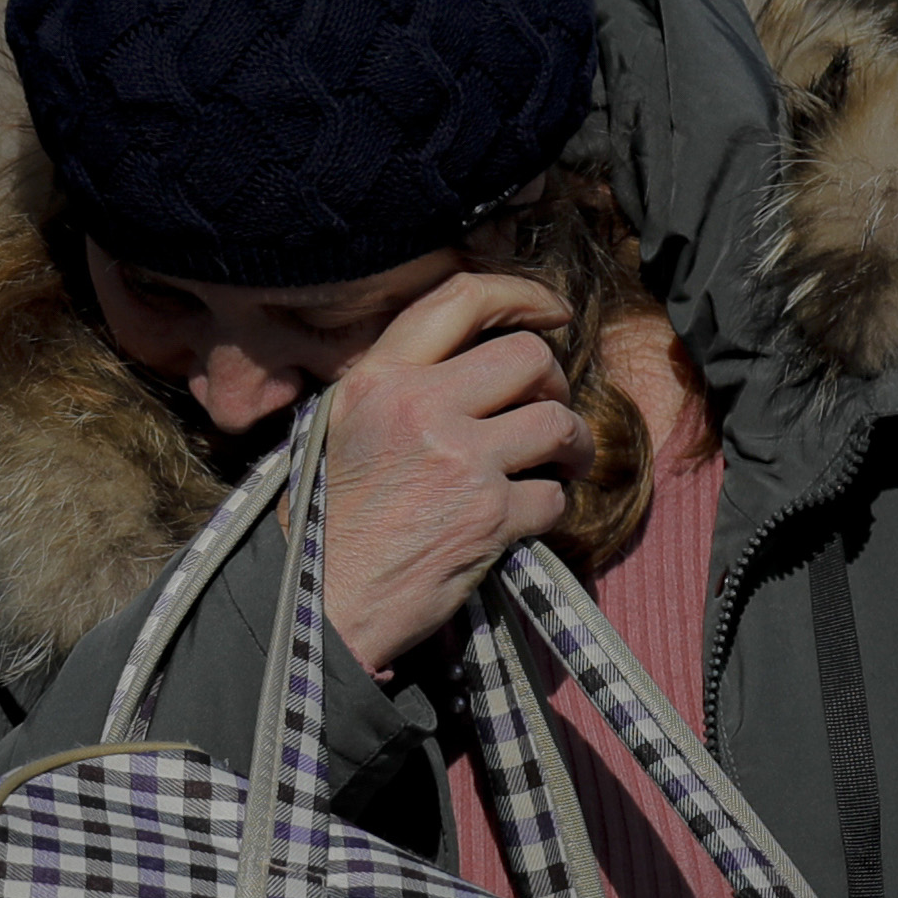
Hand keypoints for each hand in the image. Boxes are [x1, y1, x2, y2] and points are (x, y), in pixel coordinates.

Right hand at [320, 273, 593, 677]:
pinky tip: (525, 518)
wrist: (326, 603)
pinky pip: (553, 494)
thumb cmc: (333, 521)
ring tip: (561, 463)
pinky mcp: (489, 514)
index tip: (554, 311)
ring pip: (556, 421)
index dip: (522, 294)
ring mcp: (458, 459)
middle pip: (529, 356)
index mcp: (378, 379)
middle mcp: (419, 406)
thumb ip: (402, 385)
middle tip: (548, 409)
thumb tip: (477, 360)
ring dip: (571, 445)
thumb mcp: (345, 427)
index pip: (460, 298)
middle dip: (555, 381)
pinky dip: (549, 508)